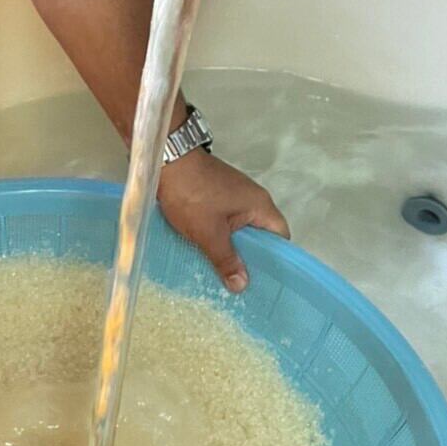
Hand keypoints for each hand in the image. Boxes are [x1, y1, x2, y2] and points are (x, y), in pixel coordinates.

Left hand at [158, 151, 289, 292]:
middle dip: (251, 258)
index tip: (266, 279)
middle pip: (260, 235)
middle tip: (242, 283)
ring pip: (240, 229)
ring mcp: (233, 195)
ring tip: (225, 273)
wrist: (166, 160)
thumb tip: (242, 285)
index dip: (276, 258)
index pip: (280, 236)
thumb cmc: (191, 192)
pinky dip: (219, 236)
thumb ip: (226, 260)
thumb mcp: (209, 233)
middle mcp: (252, 199)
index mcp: (260, 205)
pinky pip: (225, 221)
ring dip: (232, 248)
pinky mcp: (217, 195)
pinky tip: (208, 252)